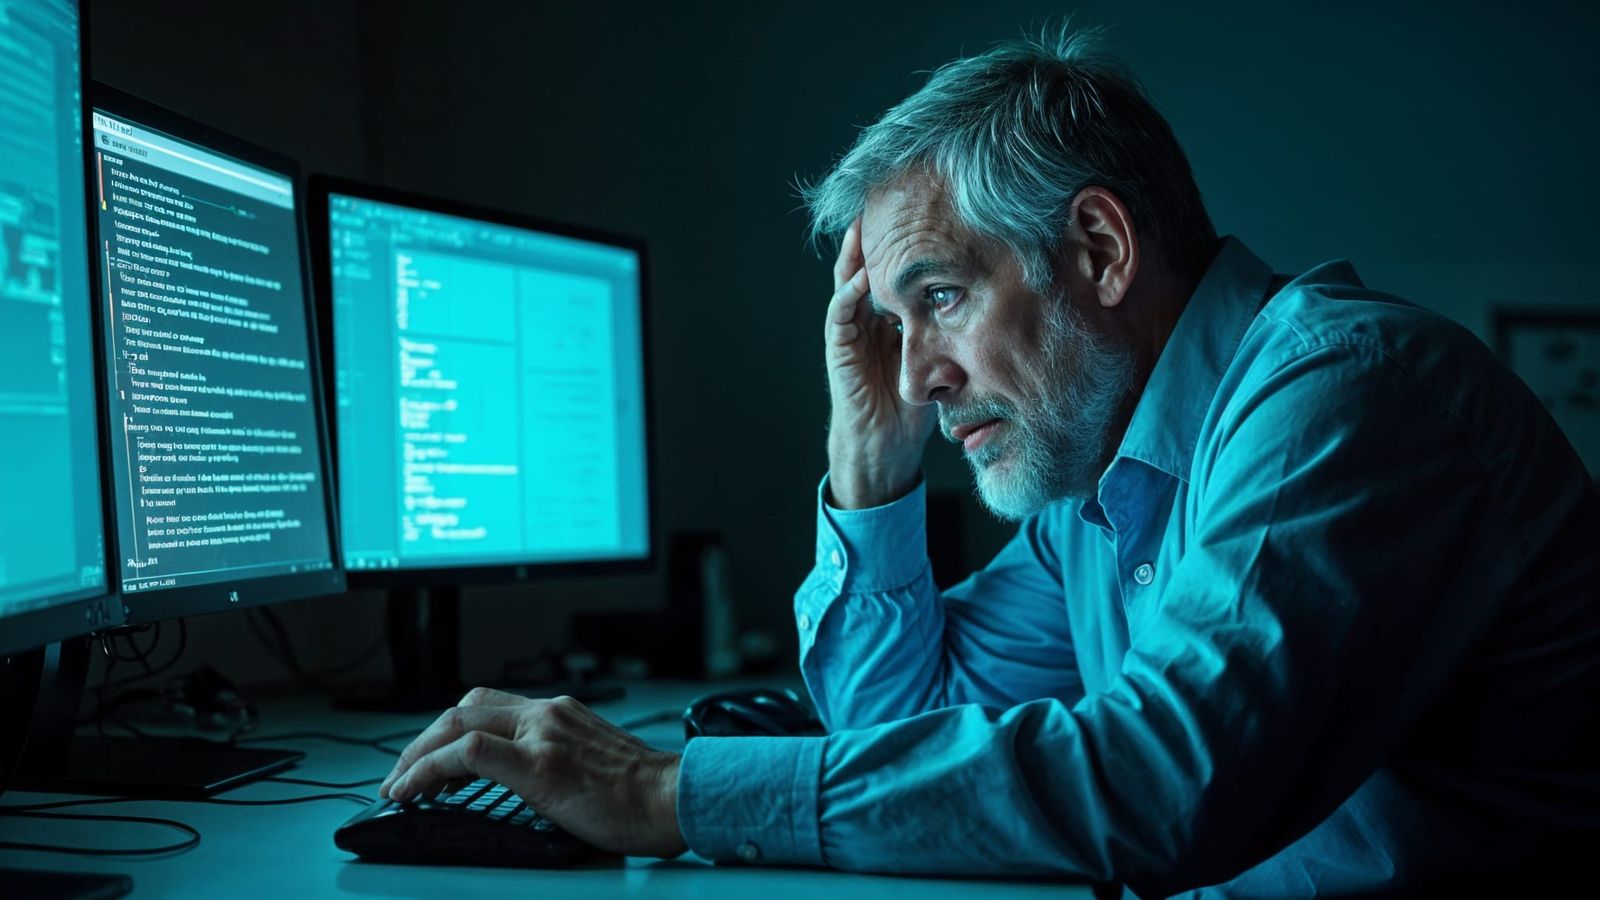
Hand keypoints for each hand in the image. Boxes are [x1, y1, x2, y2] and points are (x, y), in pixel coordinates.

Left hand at [379, 688, 686, 858]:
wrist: (672, 798)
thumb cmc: (641, 792)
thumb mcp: (590, 760)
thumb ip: (554, 756)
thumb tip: (518, 781)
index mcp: (557, 712)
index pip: (485, 705)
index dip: (445, 732)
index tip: (425, 763)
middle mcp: (546, 714)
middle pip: (462, 709)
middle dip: (419, 743)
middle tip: (399, 776)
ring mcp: (542, 735)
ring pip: (457, 725)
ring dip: (417, 755)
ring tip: (398, 786)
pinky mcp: (540, 765)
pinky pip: (468, 754)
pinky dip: (430, 769)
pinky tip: (414, 791)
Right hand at [825, 217, 936, 508]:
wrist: (887, 445)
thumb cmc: (916, 406)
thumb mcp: (943, 357)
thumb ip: (956, 331)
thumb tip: (1000, 303)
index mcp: (891, 315)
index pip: (896, 268)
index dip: (906, 242)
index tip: (926, 210)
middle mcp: (868, 316)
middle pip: (870, 262)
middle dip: (879, 233)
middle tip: (892, 199)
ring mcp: (850, 329)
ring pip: (849, 278)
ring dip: (858, 252)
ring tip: (869, 222)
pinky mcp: (839, 347)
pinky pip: (841, 312)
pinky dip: (851, 292)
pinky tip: (865, 276)